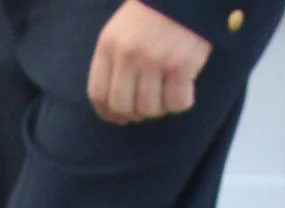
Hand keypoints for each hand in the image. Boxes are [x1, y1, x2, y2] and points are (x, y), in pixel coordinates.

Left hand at [88, 0, 210, 121]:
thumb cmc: (154, 13)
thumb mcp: (122, 29)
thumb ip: (114, 61)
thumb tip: (115, 108)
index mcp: (109, 43)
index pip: (98, 95)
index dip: (108, 113)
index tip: (120, 117)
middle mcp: (128, 53)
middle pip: (123, 107)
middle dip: (136, 113)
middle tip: (149, 103)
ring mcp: (154, 59)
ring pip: (150, 109)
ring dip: (161, 107)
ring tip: (168, 89)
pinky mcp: (180, 65)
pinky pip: (176, 103)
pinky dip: (182, 101)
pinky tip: (186, 86)